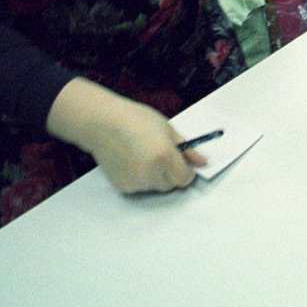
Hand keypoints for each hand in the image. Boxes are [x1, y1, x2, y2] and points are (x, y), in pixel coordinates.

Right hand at [46, 78, 204, 194]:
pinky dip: (139, 179)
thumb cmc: (136, 119)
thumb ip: (186, 148)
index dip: (186, 170)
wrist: (103, 123)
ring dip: (155, 177)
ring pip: (155, 187)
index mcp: (165, 157)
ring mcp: (136, 182)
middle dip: (170, 173)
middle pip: (171, 185)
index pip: (185, 178)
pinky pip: (139, 187)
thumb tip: (203, 161)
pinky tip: (131, 161)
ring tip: (143, 155)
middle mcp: (151, 173)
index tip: (181, 162)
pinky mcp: (123, 187)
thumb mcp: (167, 128)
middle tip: (160, 155)